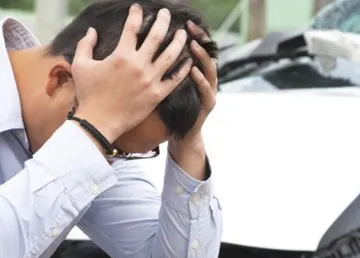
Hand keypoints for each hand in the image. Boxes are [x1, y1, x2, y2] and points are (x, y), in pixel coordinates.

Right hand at [71, 4, 192, 141]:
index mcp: (121, 55)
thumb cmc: (88, 94)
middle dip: (163, 21)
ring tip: (183, 33)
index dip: (136, 14)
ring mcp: (150, 80)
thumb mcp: (80, 65)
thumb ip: (85, 44)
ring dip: (178, 42)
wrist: (98, 122)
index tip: (138, 8)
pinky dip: (183, 69)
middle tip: (166, 13)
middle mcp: (138, 65)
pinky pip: (175, 80)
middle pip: (156, 36)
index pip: (132, 27)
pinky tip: (189, 61)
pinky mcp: (157, 95)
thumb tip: (92, 30)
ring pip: (170, 56)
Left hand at [168, 21, 217, 178]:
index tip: (182, 21)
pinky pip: (206, 91)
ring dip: (201, 57)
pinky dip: (201, 80)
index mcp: (195, 72)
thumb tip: (150, 45)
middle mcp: (205, 79)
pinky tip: (193, 70)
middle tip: (189, 28)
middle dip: (199, 39)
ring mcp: (208, 91)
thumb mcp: (170, 83)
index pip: (196, 48)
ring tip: (192, 46)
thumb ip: (167, 65)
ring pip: (210, 70)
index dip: (191, 34)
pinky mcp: (207, 105)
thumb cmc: (173, 108)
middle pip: (206, 53)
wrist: (184, 133)